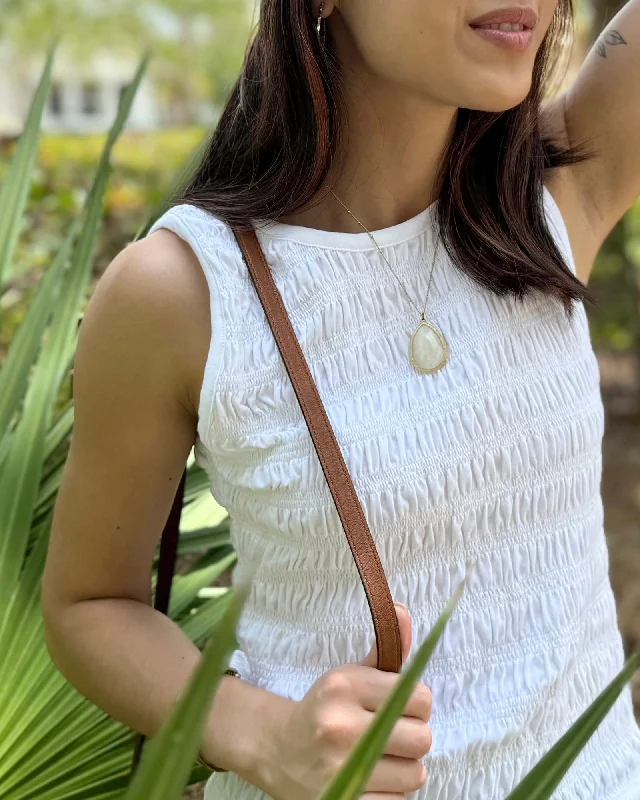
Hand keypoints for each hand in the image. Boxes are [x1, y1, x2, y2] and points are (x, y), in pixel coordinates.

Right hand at [261, 603, 431, 799]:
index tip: (399, 707)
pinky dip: (391, 793)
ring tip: (380, 759)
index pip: (419, 697)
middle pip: (422, 738)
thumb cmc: (323, 709)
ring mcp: (341, 770)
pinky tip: (371, 780)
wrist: (276, 750)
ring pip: (415, 773)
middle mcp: (341, 727)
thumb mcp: (348, 674)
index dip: (416, 704)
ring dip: (404, 768)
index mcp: (344, 687)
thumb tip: (405, 611)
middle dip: (412, 736)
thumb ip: (384, 650)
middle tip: (391, 734)